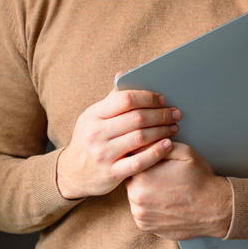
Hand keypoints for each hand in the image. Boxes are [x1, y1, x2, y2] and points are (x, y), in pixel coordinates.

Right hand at [56, 86, 180, 199]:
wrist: (72, 173)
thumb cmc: (88, 140)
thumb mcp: (92, 117)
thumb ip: (111, 100)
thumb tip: (124, 75)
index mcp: (93, 115)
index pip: (125, 99)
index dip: (147, 97)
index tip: (162, 99)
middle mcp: (96, 133)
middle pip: (137, 118)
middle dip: (161, 114)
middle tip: (175, 113)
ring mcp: (103, 154)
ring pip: (140, 138)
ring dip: (162, 131)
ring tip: (174, 128)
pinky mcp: (111, 173)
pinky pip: (140, 161)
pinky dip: (157, 152)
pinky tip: (168, 145)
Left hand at [125, 143, 232, 239]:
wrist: (214, 209)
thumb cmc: (200, 180)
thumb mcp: (184, 152)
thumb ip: (158, 144)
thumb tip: (142, 141)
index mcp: (142, 176)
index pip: (131, 161)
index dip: (143, 159)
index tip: (155, 162)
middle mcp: (136, 197)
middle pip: (130, 179)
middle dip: (143, 175)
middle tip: (163, 176)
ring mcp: (140, 214)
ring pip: (135, 196)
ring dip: (144, 192)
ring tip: (165, 190)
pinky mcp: (145, 226)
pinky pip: (141, 211)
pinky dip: (149, 207)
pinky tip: (165, 202)